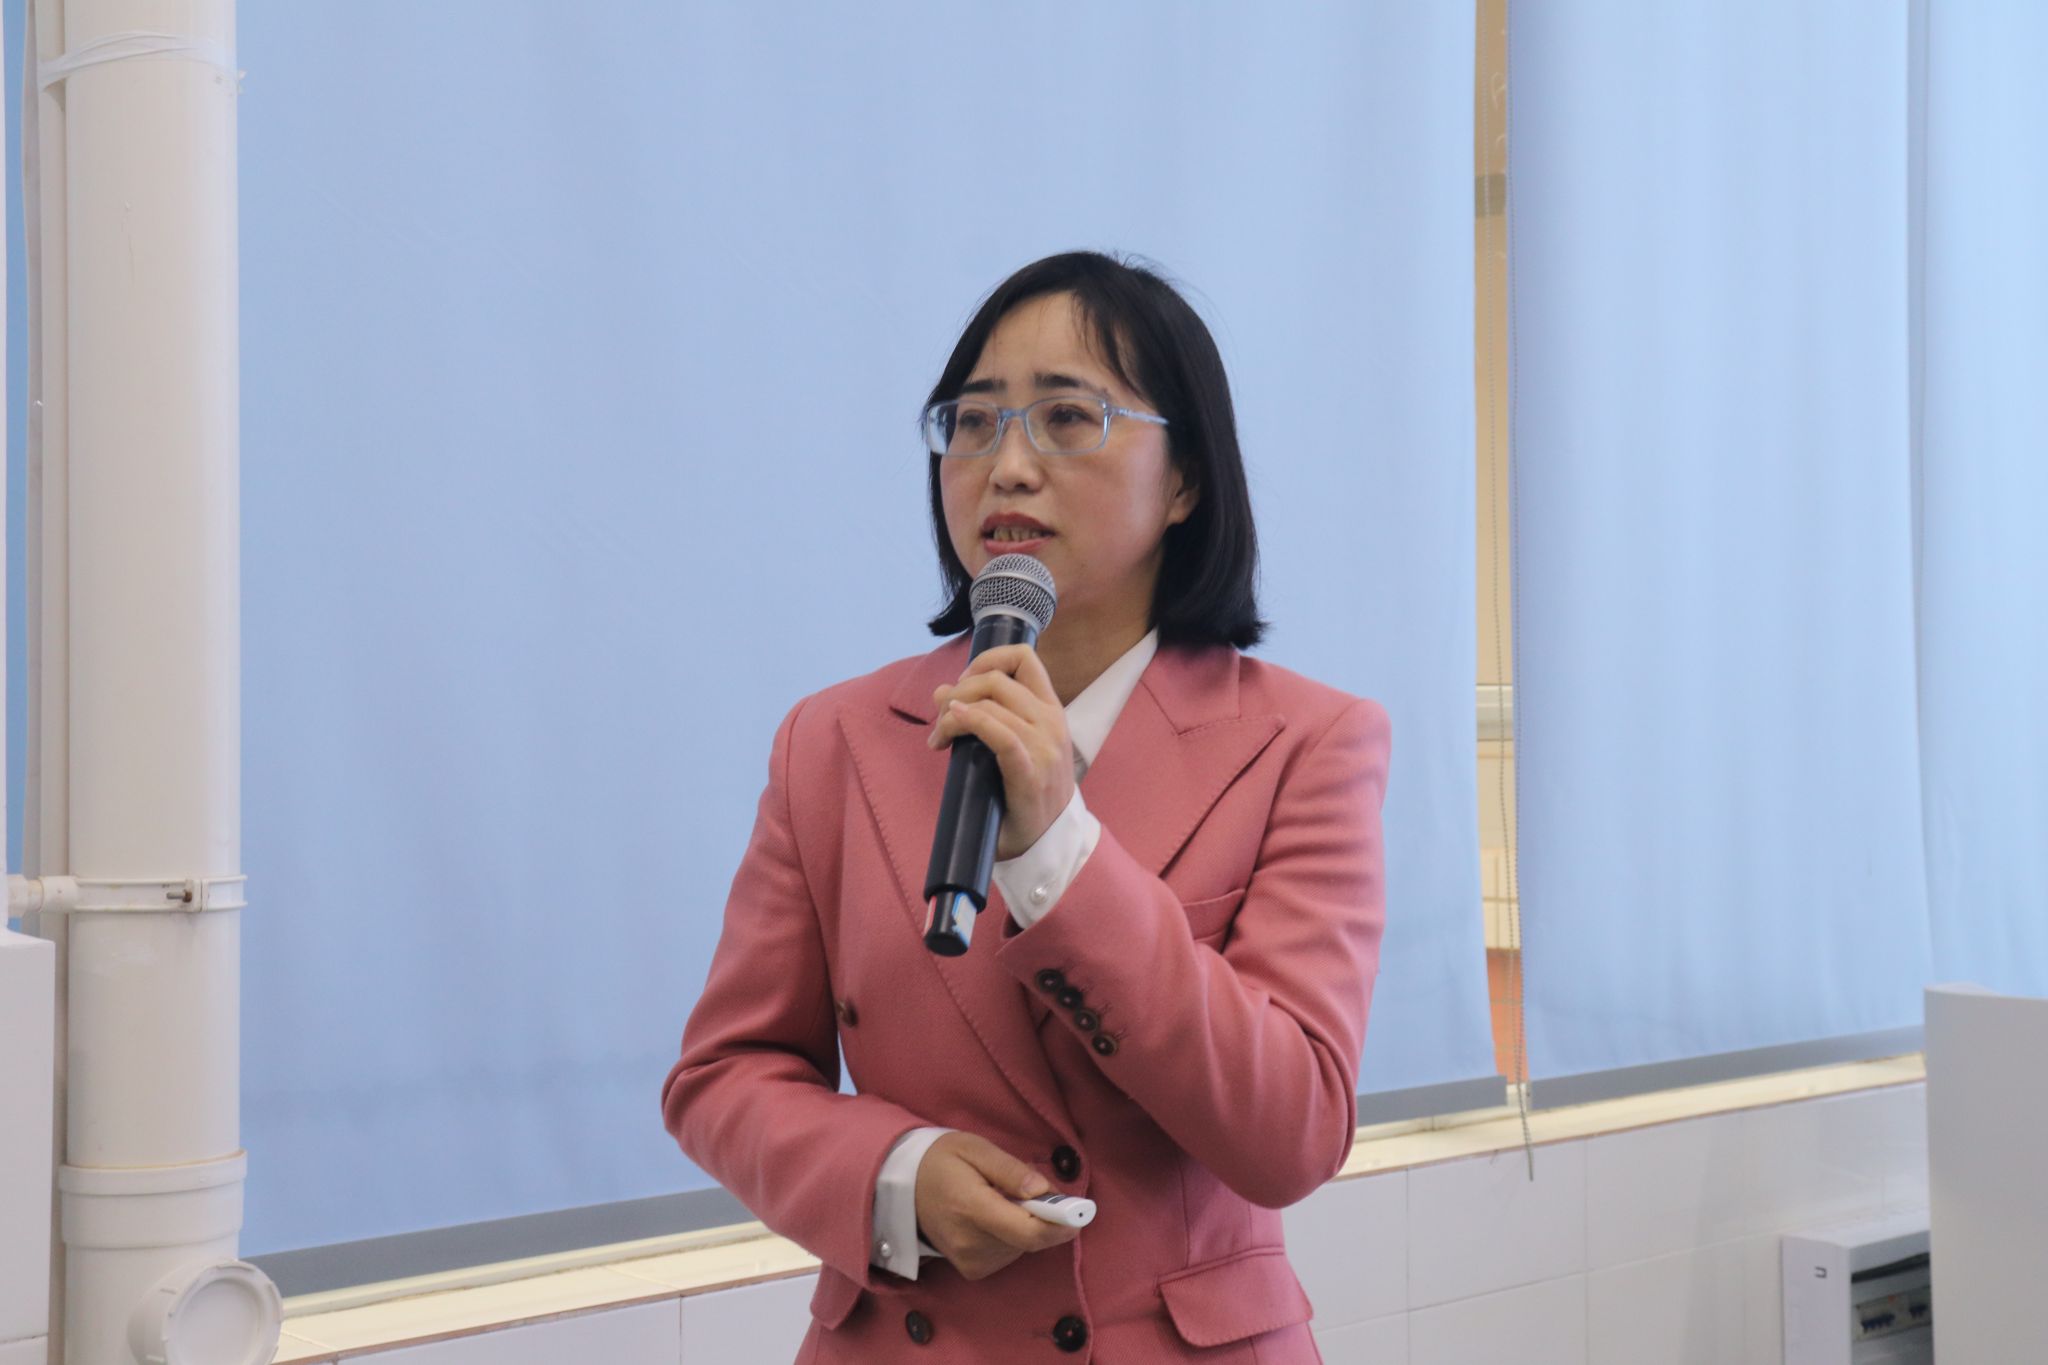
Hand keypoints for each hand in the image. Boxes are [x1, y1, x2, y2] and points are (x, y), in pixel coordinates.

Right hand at [913, 1132, 1078, 1281]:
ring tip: (1001, 1199)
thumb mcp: (976, 1148)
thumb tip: (1045, 1191)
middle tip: (1029, 1188)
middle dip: (1042, 1215)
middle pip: (1031, 1240)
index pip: (1029, 1232)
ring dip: (1025, 1224)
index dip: (1061, 1223)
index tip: (1080, 1210)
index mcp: (972, 1208)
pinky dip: (1012, 1236)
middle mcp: (971, 1243)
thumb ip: (1011, 1170)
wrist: (900, 1186)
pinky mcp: (971, 1269)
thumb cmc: (941, 1160)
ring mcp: (970, 1261)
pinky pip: (1009, 1254)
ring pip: (1022, 1247)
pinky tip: (993, 1217)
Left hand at [927, 644, 1074, 860]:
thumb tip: (940, 691)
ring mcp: (1044, 746)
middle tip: (940, 716)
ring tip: (940, 737)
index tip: (963, 681)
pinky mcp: (1030, 771)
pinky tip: (950, 728)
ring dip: (952, 714)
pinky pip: (999, 734)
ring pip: (990, 703)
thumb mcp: (1014, 746)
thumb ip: (984, 716)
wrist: (1048, 842)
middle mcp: (1051, 721)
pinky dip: (971, 722)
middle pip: (996, 679)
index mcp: (1051, 709)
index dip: (986, 658)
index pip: (1023, 658)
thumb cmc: (1026, 793)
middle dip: (958, 690)